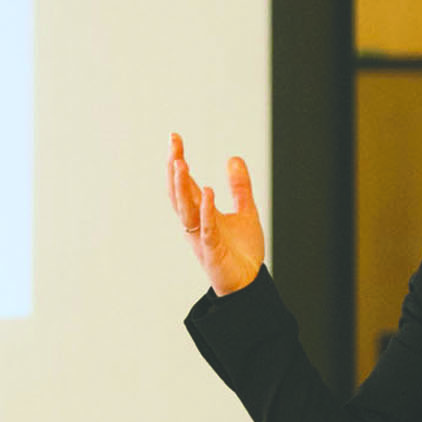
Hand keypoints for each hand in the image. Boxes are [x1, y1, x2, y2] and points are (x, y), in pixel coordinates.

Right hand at [166, 132, 264, 295]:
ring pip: (185, 209)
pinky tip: (208, 191)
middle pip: (179, 192)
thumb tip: (233, 158)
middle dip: (175, 169)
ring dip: (181, 186)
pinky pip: (206, 228)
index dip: (178, 161)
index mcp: (200, 213)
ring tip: (181, 163)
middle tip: (173, 144)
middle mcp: (195, 223)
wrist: (248, 283)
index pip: (184, 183)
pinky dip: (206, 210)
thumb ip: (240, 187)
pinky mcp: (212, 250)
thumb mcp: (245, 211)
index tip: (174, 137)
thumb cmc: (241, 251)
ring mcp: (201, 237)